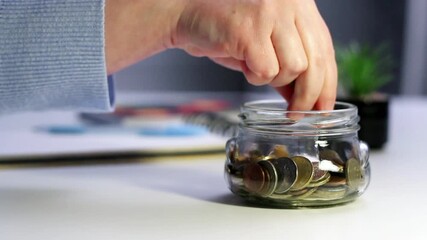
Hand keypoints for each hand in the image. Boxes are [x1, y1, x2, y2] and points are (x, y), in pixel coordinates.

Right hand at [172, 0, 336, 110]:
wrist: (187, 15)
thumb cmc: (227, 32)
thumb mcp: (267, 46)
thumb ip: (290, 66)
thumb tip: (310, 100)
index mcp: (300, 4)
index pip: (325, 49)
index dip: (328, 83)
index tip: (323, 109)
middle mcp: (290, 3)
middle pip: (315, 62)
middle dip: (307, 96)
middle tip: (295, 115)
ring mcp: (271, 14)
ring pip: (294, 68)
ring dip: (274, 80)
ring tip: (255, 69)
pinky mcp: (249, 29)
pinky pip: (266, 71)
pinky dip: (255, 77)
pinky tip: (243, 64)